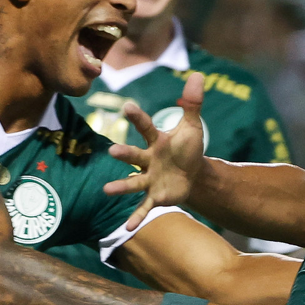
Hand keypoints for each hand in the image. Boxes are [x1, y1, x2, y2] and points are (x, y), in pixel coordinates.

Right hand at [104, 73, 207, 229]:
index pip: (145, 126)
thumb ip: (192, 103)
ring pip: (133, 182)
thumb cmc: (188, 148)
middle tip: (112, 151)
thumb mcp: (192, 126)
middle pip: (133, 155)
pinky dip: (136, 217)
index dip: (137, 117)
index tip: (127, 106)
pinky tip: (126, 229)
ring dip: (121, 187)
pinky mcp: (155, 196)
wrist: (193, 174)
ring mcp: (149, 179)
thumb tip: (198, 76)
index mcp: (156, 141)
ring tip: (106, 191)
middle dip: (124, 153)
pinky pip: (144, 207)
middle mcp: (147, 160)